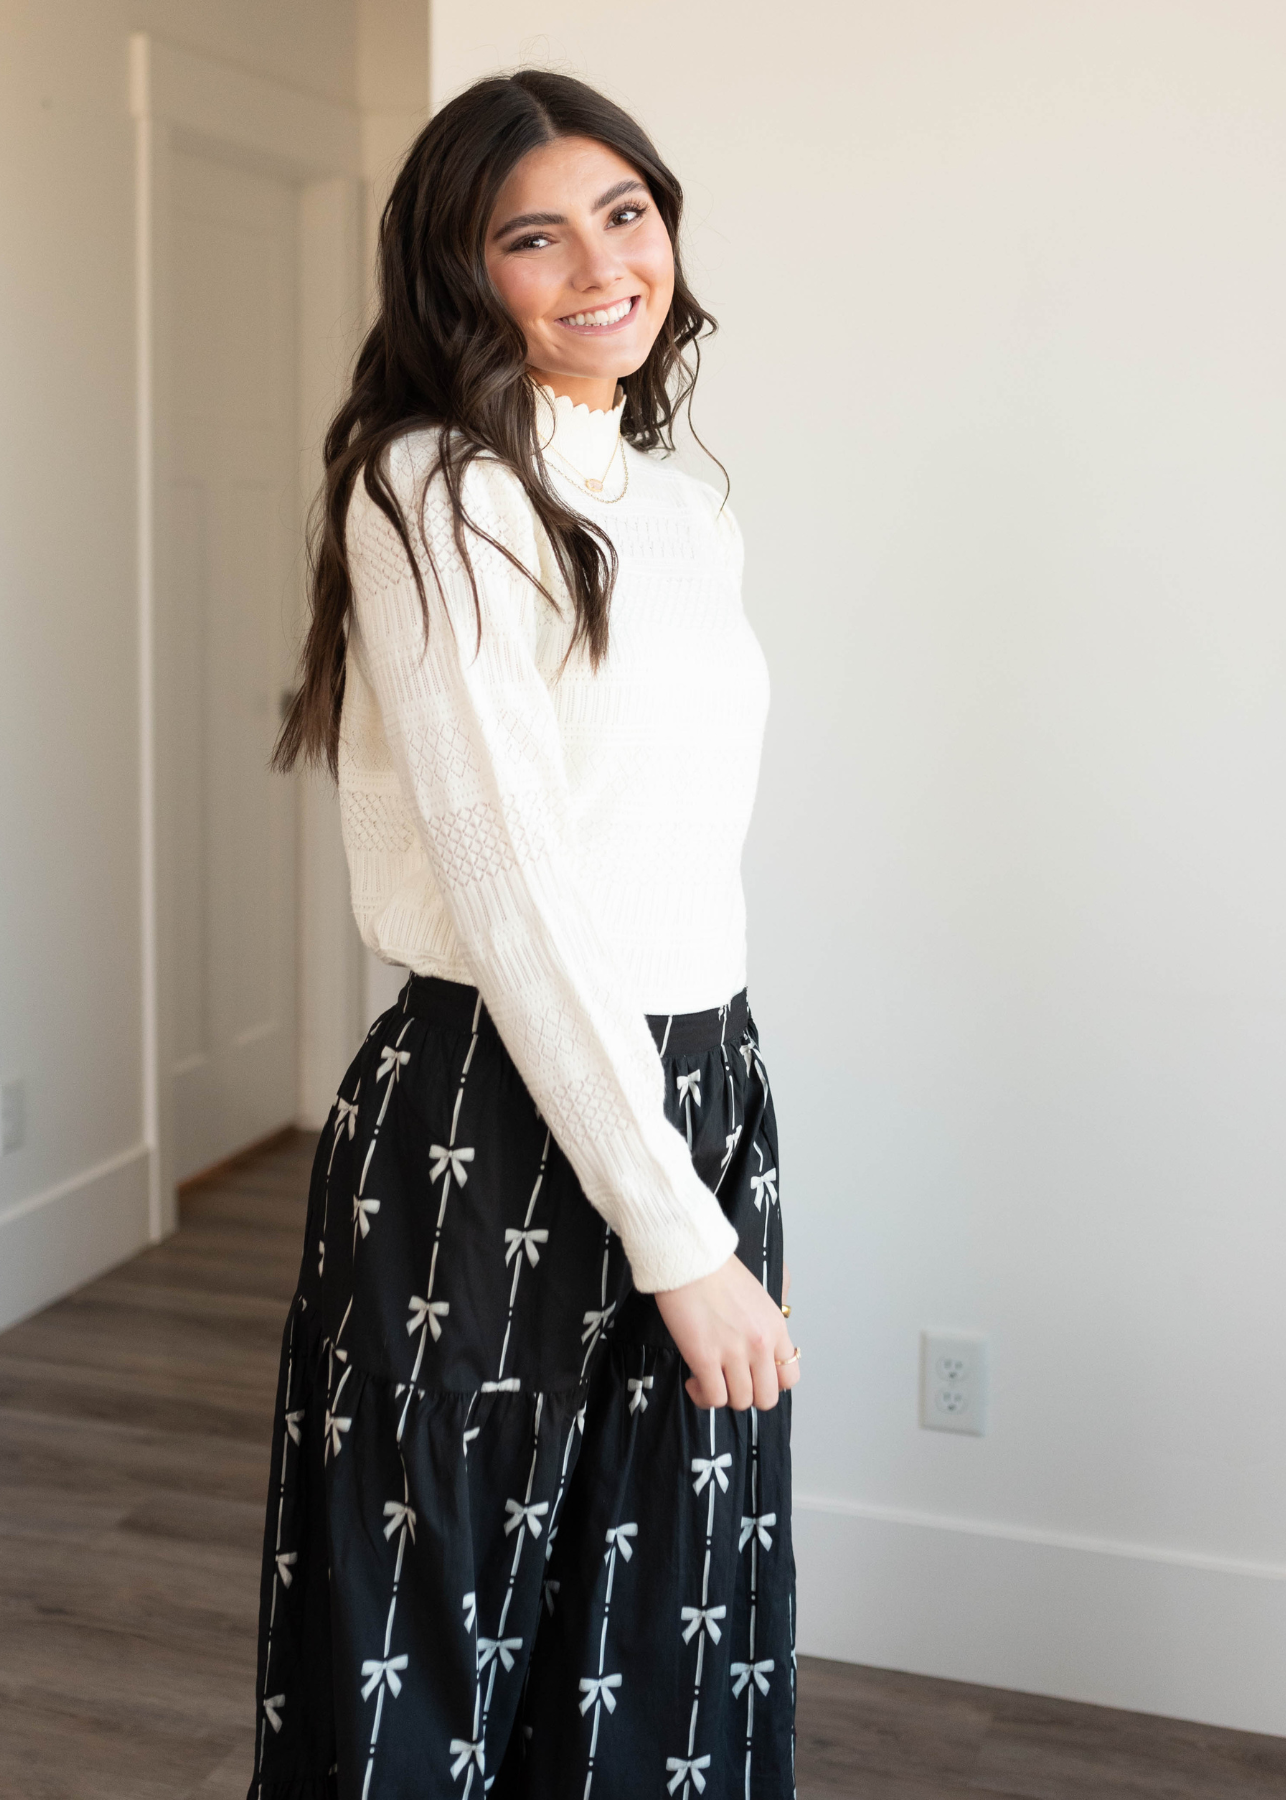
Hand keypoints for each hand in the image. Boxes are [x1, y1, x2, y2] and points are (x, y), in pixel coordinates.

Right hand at [655, 1253, 798, 1410]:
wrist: (690, 1259)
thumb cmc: (718, 1271)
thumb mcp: (759, 1293)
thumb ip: (769, 1321)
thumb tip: (771, 1342)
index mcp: (775, 1328)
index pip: (790, 1377)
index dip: (771, 1383)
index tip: (754, 1376)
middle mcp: (760, 1344)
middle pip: (766, 1397)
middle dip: (748, 1394)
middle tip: (731, 1380)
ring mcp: (733, 1353)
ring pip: (739, 1401)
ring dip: (723, 1395)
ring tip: (709, 1378)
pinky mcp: (705, 1358)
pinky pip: (713, 1397)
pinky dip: (703, 1396)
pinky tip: (694, 1380)